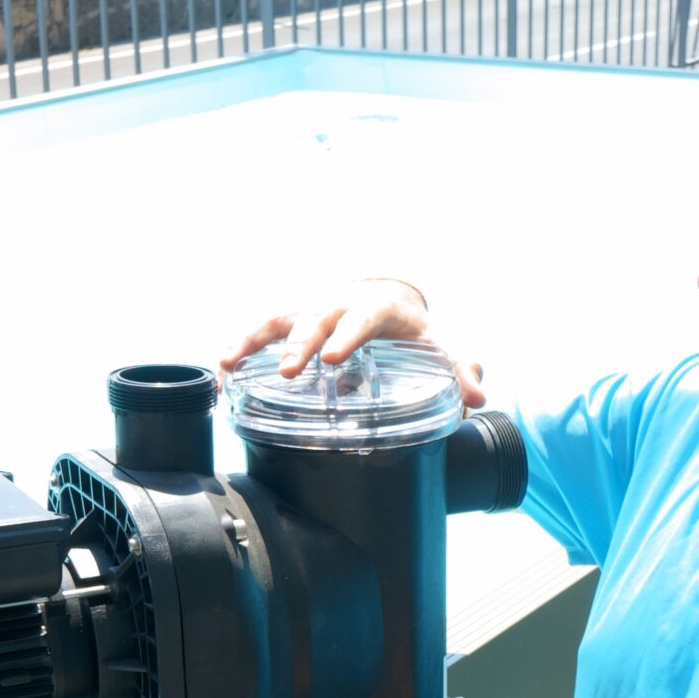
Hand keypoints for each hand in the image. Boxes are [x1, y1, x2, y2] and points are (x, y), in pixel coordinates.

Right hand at [219, 277, 485, 410]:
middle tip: (290, 372)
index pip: (363, 317)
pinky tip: (220, 367)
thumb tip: (478, 397)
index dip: (348, 336)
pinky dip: (240, 344)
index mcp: (379, 306)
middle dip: (300, 343)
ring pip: (279, 318)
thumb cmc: (413, 330)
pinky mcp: (292, 319)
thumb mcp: (441, 345)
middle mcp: (340, 302)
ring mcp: (312, 308)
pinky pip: (262, 329)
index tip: (332, 358)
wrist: (388, 300)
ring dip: (253, 339)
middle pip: (316, 318)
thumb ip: (461, 369)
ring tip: (228, 362)